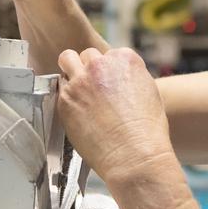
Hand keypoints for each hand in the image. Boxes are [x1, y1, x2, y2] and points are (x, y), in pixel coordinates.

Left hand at [58, 48, 173, 189]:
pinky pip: (59, 87)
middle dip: (89, 69)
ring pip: (67, 61)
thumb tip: (121, 81)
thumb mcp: (148, 93)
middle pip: (87, 55)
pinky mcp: (65, 98)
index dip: (108, 70)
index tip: (110, 83)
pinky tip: (75, 110)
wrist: (134, 154)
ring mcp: (81, 80)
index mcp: (125, 59)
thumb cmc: (146, 131)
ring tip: (77, 92)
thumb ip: (131, 79)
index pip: (109, 54)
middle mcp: (101, 64)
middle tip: (92, 88)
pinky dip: (66, 96)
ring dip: (72, 73)